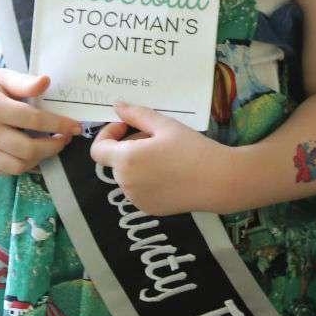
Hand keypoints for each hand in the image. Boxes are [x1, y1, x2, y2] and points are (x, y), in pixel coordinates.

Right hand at [0, 64, 81, 174]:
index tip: (75, 127)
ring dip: (39, 160)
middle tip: (65, 138)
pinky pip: (4, 171)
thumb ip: (24, 82)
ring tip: (51, 146)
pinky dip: (23, 166)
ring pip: (16, 166)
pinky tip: (34, 155)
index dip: (58, 125)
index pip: (33, 120)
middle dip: (52, 147)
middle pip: (26, 149)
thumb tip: (46, 82)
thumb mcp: (2, 76)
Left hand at [90, 104, 234, 216]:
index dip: (108, 134)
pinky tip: (171, 174)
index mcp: (126, 160)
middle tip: (158, 138)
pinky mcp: (148, 209)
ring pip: (128, 175)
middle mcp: (125, 183)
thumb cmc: (192, 148)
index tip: (127, 127)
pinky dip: (147, 179)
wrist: (218, 181)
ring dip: (138, 163)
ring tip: (167, 156)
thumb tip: (117, 106)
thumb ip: (136, 115)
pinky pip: (138, 190)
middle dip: (130, 146)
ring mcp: (136, 199)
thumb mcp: (165, 125)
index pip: (97, 149)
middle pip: (116, 161)